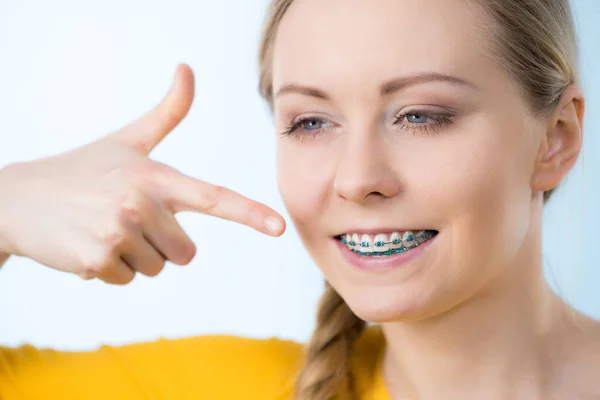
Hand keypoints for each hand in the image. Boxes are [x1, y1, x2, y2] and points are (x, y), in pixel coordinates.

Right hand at [0, 64, 285, 283]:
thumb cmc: (84, 168)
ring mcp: (118, 231)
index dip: (249, 214)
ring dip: (135, 256)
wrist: (18, 198)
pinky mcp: (97, 259)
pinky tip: (88, 244)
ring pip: (157, 268)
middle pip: (186, 253)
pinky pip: (127, 280)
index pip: (212, 197)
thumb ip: (167, 112)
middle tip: (126, 220)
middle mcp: (141, 202)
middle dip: (162, 244)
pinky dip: (110, 269)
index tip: (279, 228)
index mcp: (156, 175)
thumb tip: (187, 68)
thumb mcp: (127, 140)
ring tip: (105, 229)